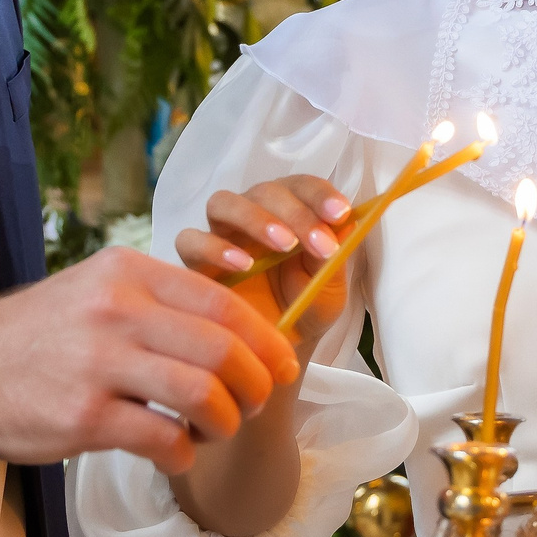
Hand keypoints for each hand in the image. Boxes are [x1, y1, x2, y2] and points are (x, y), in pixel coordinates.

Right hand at [0, 247, 302, 474]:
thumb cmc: (46, 334)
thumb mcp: (98, 290)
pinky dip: (183, 455)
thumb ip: (162, 301)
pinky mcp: (84, 417)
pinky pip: (163, 439)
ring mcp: (99, 364)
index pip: (222, 302)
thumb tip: (244, 330)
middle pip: (222, 350)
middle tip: (254, 405)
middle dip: (255, 386)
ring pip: (202, 395)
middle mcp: (116, 310)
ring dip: (224, 423)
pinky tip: (176, 455)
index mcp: (128, 272)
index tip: (283, 367)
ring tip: (213, 432)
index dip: (266, 340)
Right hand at [175, 176, 355, 353]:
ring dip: (255, 218)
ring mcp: (220, 234)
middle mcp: (252, 213)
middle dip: (295, 212)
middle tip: (318, 244)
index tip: (341, 214)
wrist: (276, 350)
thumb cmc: (304, 308)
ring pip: (222, 203)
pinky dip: (214, 247)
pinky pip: (191, 241)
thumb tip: (346, 220)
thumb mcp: (329, 285)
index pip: (302, 186)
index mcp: (289, 210)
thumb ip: (334, 254)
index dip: (321, 195)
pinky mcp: (194, 261)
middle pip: (264, 190)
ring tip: (284, 245)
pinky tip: (243, 265)